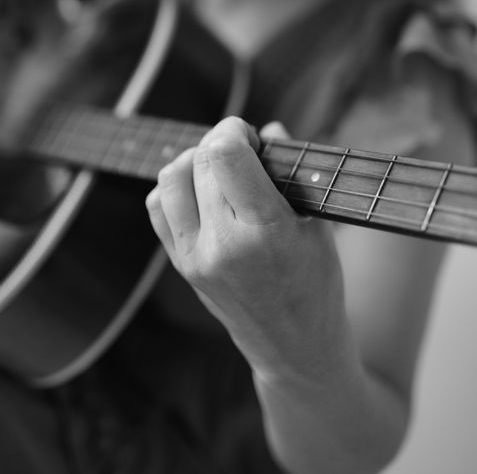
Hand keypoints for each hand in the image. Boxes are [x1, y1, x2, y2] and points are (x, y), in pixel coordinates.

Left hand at [145, 116, 347, 382]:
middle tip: (243, 149)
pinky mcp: (181, 266)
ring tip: (219, 168)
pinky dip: (175, 187)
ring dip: (194, 161)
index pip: (225, 156)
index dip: (234, 131)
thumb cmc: (316, 283)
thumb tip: (268, 130)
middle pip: (200, 161)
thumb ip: (292, 173)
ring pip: (171, 178)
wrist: (294, 348)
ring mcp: (196, 257)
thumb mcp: (318, 226)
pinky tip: (201, 192)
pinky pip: (158, 206)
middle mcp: (224, 245)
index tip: (251, 136)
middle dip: (220, 141)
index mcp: (267, 231)